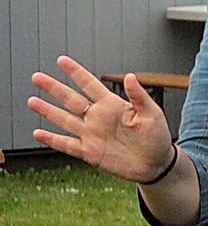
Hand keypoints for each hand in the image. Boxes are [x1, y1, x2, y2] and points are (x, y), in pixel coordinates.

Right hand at [28, 55, 176, 182]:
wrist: (156, 164)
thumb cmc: (157, 137)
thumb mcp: (152, 114)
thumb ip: (139, 96)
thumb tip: (130, 76)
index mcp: (113, 105)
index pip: (90, 85)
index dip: (76, 72)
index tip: (61, 60)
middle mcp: (99, 117)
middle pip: (71, 100)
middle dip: (54, 88)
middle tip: (37, 77)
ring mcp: (92, 134)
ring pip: (65, 120)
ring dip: (48, 111)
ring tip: (31, 101)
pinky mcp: (90, 152)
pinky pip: (67, 145)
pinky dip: (52, 140)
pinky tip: (38, 133)